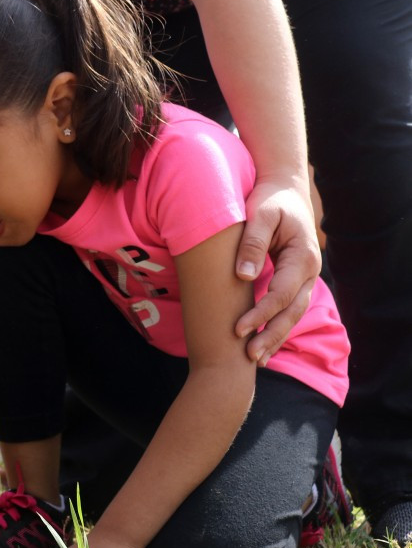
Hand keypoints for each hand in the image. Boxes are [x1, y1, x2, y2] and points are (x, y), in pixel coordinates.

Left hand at [233, 177, 319, 364]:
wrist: (284, 188)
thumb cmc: (270, 199)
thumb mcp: (260, 214)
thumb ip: (252, 244)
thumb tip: (244, 277)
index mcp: (303, 256)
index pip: (282, 293)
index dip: (261, 313)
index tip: (238, 329)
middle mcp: (309, 271)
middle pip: (292, 312)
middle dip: (272, 335)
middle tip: (250, 356)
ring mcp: (304, 278)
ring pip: (293, 314)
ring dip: (276, 337)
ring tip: (256, 359)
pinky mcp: (294, 280)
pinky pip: (287, 308)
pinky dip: (275, 327)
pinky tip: (262, 345)